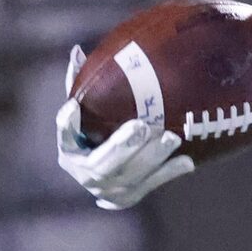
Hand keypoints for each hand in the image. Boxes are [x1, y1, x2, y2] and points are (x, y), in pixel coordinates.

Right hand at [56, 46, 192, 209]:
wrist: (103, 177)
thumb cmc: (95, 132)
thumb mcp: (88, 110)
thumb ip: (81, 83)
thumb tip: (78, 51)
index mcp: (70, 150)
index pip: (65, 135)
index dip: (67, 124)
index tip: (72, 107)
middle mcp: (84, 173)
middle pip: (102, 163)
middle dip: (123, 146)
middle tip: (143, 126)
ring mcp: (106, 190)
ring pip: (129, 177)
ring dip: (152, 159)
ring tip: (171, 138)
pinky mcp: (127, 198)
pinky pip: (149, 186)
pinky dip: (168, 173)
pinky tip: (186, 161)